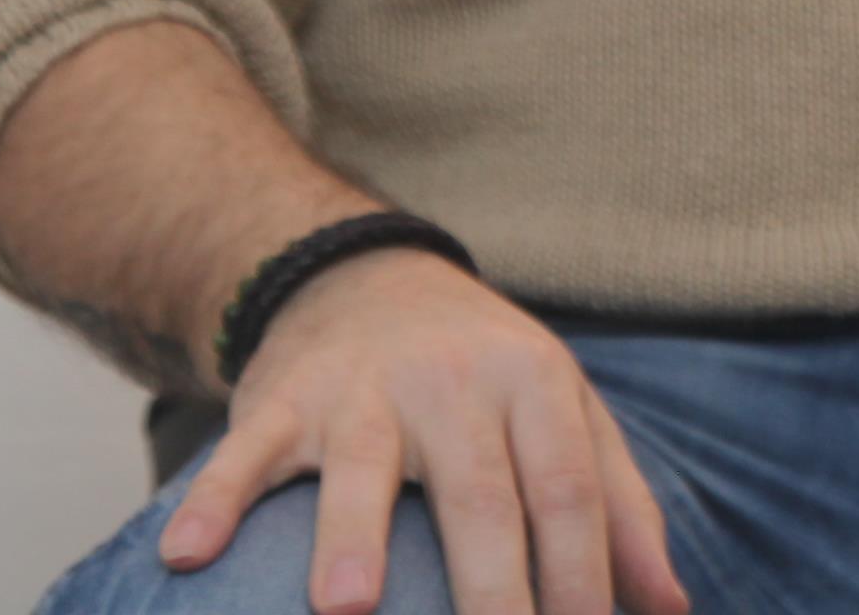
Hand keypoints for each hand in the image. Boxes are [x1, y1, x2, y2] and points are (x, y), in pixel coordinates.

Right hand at [160, 245, 686, 614]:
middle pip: (478, 494)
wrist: (368, 276)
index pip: (568, 490)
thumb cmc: (489, 377)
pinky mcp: (283, 398)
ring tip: (350, 608)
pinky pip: (244, 450)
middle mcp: (454, 383)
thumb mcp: (566, 414)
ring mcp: (363, 390)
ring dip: (351, 539)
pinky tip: (186, 554)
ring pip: (359, 468)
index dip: (583, 572)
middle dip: (490, 584)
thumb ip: (620, 507)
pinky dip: (214, 499)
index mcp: (536, 385)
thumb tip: (673, 609)